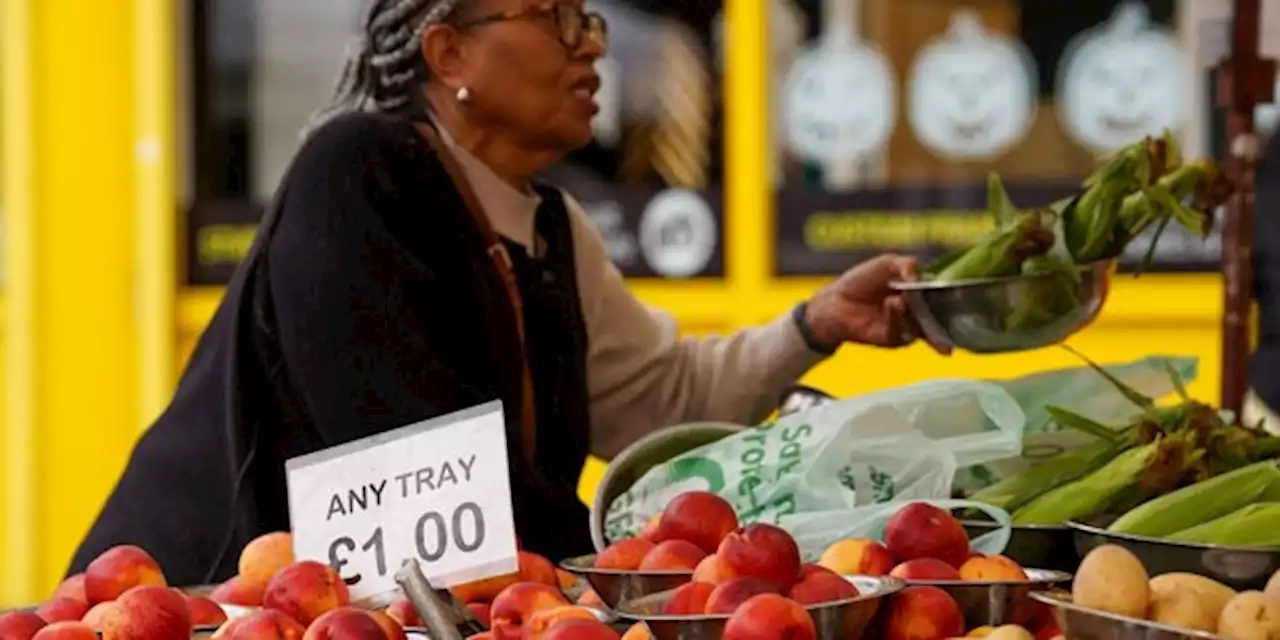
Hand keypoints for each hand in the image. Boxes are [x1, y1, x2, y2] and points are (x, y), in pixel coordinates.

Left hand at [803, 254, 950, 353]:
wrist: (835, 301)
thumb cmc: (860, 281)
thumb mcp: (887, 263)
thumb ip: (908, 265)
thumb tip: (921, 277)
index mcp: (919, 292)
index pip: (942, 295)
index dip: (953, 294)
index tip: (964, 291)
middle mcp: (918, 311)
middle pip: (940, 315)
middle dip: (945, 311)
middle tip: (944, 302)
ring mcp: (907, 327)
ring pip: (923, 324)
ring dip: (915, 311)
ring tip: (901, 299)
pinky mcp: (893, 339)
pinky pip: (902, 331)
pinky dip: (897, 317)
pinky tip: (891, 304)